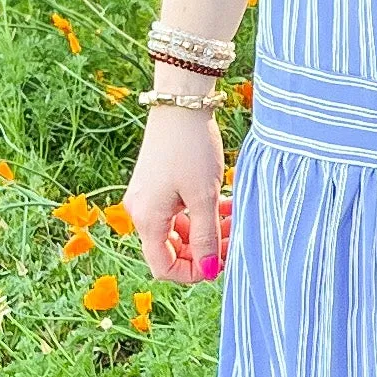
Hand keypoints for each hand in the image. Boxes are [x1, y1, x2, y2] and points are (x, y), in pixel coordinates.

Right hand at [126, 105, 228, 282]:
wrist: (181, 103)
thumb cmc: (192, 149)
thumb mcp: (205, 198)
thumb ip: (207, 239)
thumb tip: (210, 272)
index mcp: (148, 220)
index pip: (164, 267)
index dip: (194, 273)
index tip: (222, 263)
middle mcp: (141, 212)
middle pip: (172, 251)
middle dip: (205, 250)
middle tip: (235, 238)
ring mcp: (148, 198)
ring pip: (179, 231)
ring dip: (207, 232)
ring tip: (234, 218)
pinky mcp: (157, 186)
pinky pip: (179, 213)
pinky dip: (200, 215)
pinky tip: (225, 205)